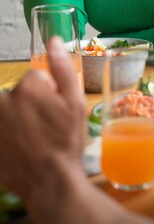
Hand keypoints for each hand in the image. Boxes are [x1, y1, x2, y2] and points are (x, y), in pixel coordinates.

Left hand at [0, 37, 85, 201]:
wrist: (49, 182)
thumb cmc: (66, 142)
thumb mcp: (76, 103)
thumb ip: (63, 69)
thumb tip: (53, 41)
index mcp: (28, 88)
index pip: (35, 79)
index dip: (48, 94)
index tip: (54, 111)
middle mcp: (3, 101)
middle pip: (17, 94)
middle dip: (28, 106)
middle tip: (42, 127)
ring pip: (6, 111)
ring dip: (15, 120)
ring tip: (30, 139)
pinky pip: (1, 129)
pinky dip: (7, 135)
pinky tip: (18, 147)